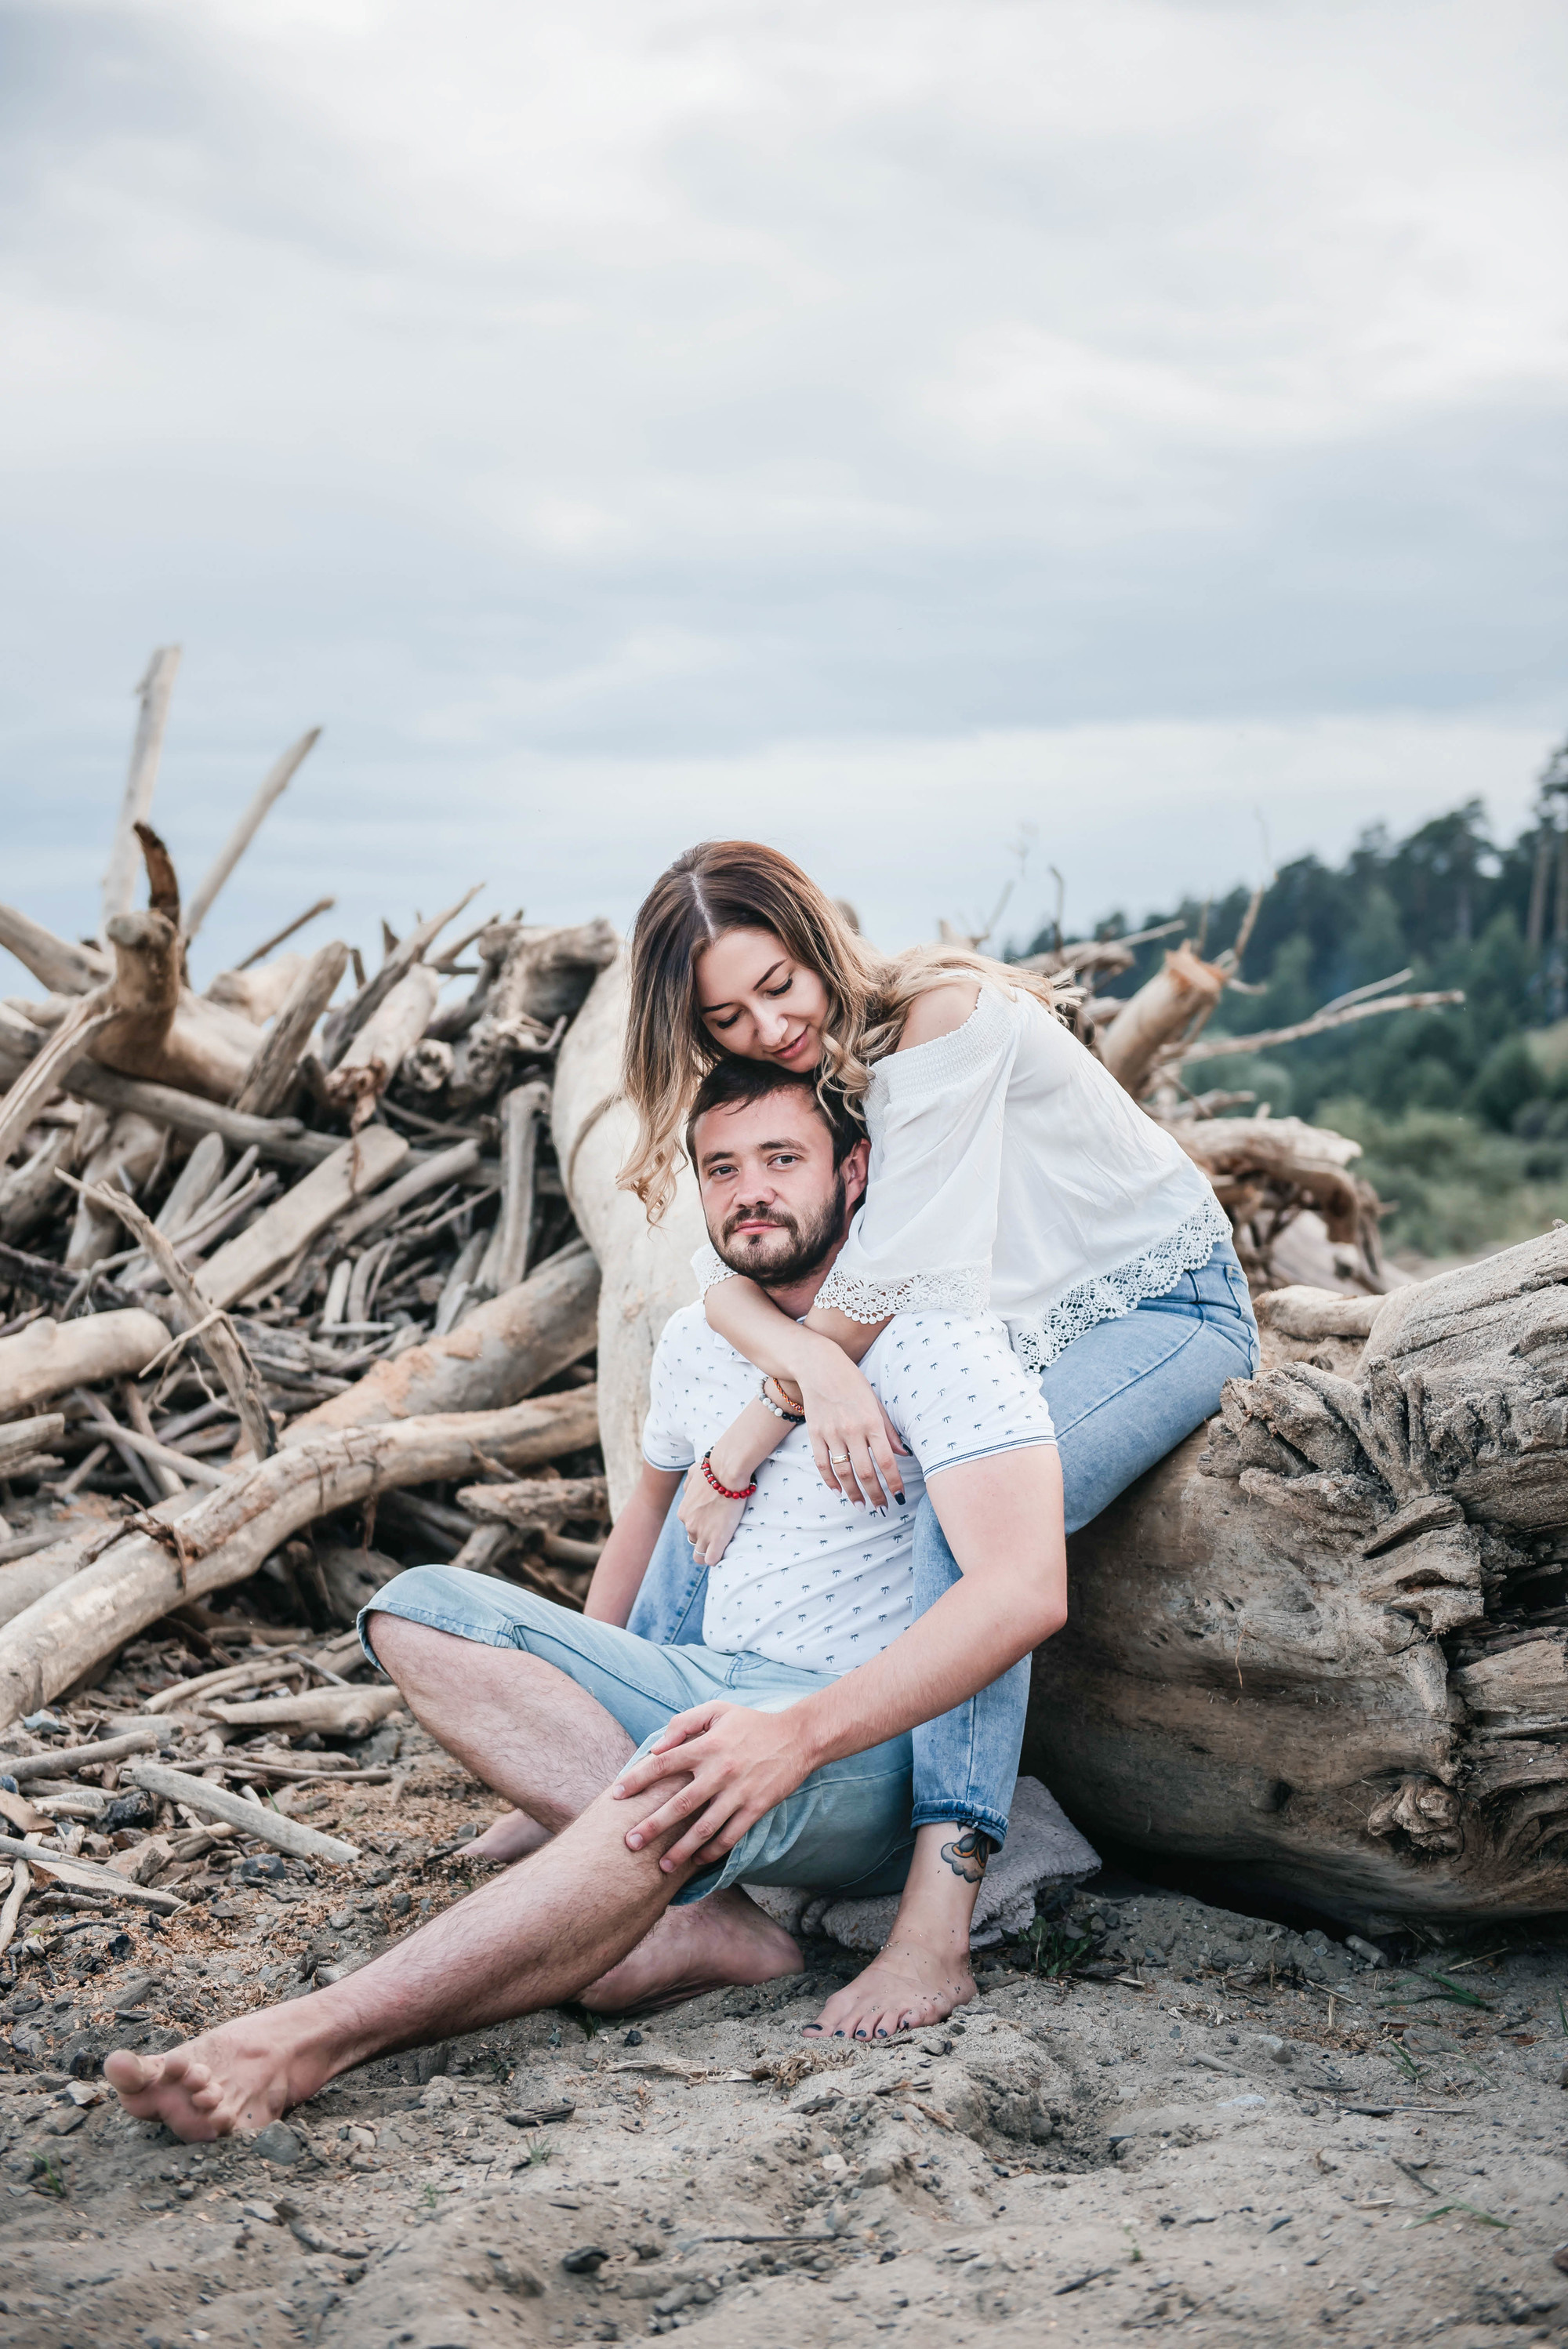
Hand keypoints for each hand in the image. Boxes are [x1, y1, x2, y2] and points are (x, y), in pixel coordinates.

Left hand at [612, 1699, 813, 1869]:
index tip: (615, 1795)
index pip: (663, 1764)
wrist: (798, 1736)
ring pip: (703, 1828)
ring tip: (661, 1866)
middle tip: (629, 1843)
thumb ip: (684, 1723)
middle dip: (651, 1826)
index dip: (637, 1779)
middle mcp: (720, 1770)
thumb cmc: (752, 1723)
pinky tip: (697, 1860)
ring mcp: (739, 1792)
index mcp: (707, 1745)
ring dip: (680, 1850)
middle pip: (678, 1804)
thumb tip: (657, 1747)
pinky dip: (713, 1851)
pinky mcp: (756, 1807)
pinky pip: (731, 1835)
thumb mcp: (717, 1710)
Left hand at [677, 1469, 748, 1566]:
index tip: (713, 1521)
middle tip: (721, 1529)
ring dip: (710, 1550)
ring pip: (700, 1555)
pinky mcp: (717, 1539)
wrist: (727, 1472)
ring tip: (723, 1544)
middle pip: (695, 1540)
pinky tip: (724, 1550)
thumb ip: (689, 1484)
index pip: (690, 1526)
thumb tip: (688, 1490)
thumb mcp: (693, 1473)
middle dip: (706, 1537)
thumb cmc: (713, 1469)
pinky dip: (716, 1558)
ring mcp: (702, 1534)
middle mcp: (689, 1525)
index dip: (702, 1526)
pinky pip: (711, 1559)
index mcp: (684, 1512)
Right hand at [795, 1342, 907, 1509]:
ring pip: (844, 1472)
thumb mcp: (876, 1403)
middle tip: (881, 1507)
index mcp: (872, 1422)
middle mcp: (852, 1430)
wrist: (819, 1366)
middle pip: (866, 1472)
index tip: (898, 1496)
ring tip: (861, 1505)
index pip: (886, 1460)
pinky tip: (838, 1491)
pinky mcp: (815, 1434)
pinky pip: (823, 1464)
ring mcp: (831, 1433)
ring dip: (853, 1493)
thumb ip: (889, 1431)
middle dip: (875, 1494)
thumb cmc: (853, 1383)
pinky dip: (830, 1480)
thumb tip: (902, 1454)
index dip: (893, 1482)